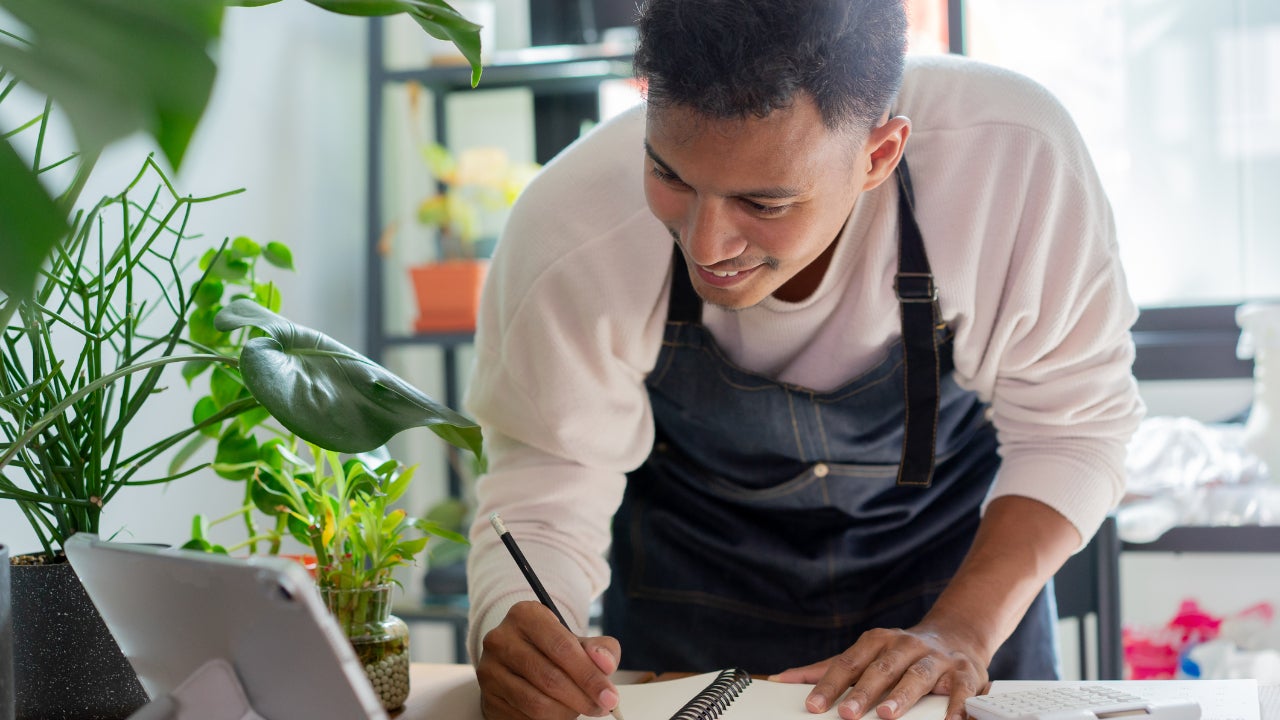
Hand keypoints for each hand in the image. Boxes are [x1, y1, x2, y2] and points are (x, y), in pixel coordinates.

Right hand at [476, 601, 622, 719]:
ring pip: (536, 703)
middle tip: (601, 707)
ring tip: (579, 708)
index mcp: (525, 615)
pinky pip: (524, 717)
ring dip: (566, 712)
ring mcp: (490, 669)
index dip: (589, 675)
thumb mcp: (577, 640)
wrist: (518, 658)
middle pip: (550, 678)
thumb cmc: (551, 648)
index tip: (610, 695)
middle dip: (582, 698)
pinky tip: (558, 712)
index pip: (562, 647)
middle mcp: (501, 639)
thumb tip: (606, 664)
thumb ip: (600, 649)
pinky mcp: (488, 697)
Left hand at [770, 624, 986, 719]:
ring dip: (901, 696)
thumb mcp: (866, 655)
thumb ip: (828, 669)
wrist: (957, 636)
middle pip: (881, 669)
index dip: (830, 684)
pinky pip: (961, 691)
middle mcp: (906, 646)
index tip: (813, 705)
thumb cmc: (901, 654)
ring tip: (885, 715)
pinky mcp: (966, 673)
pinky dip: (955, 706)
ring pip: (917, 676)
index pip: (849, 663)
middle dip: (862, 691)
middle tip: (846, 713)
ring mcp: (937, 659)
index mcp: (878, 641)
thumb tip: (783, 680)